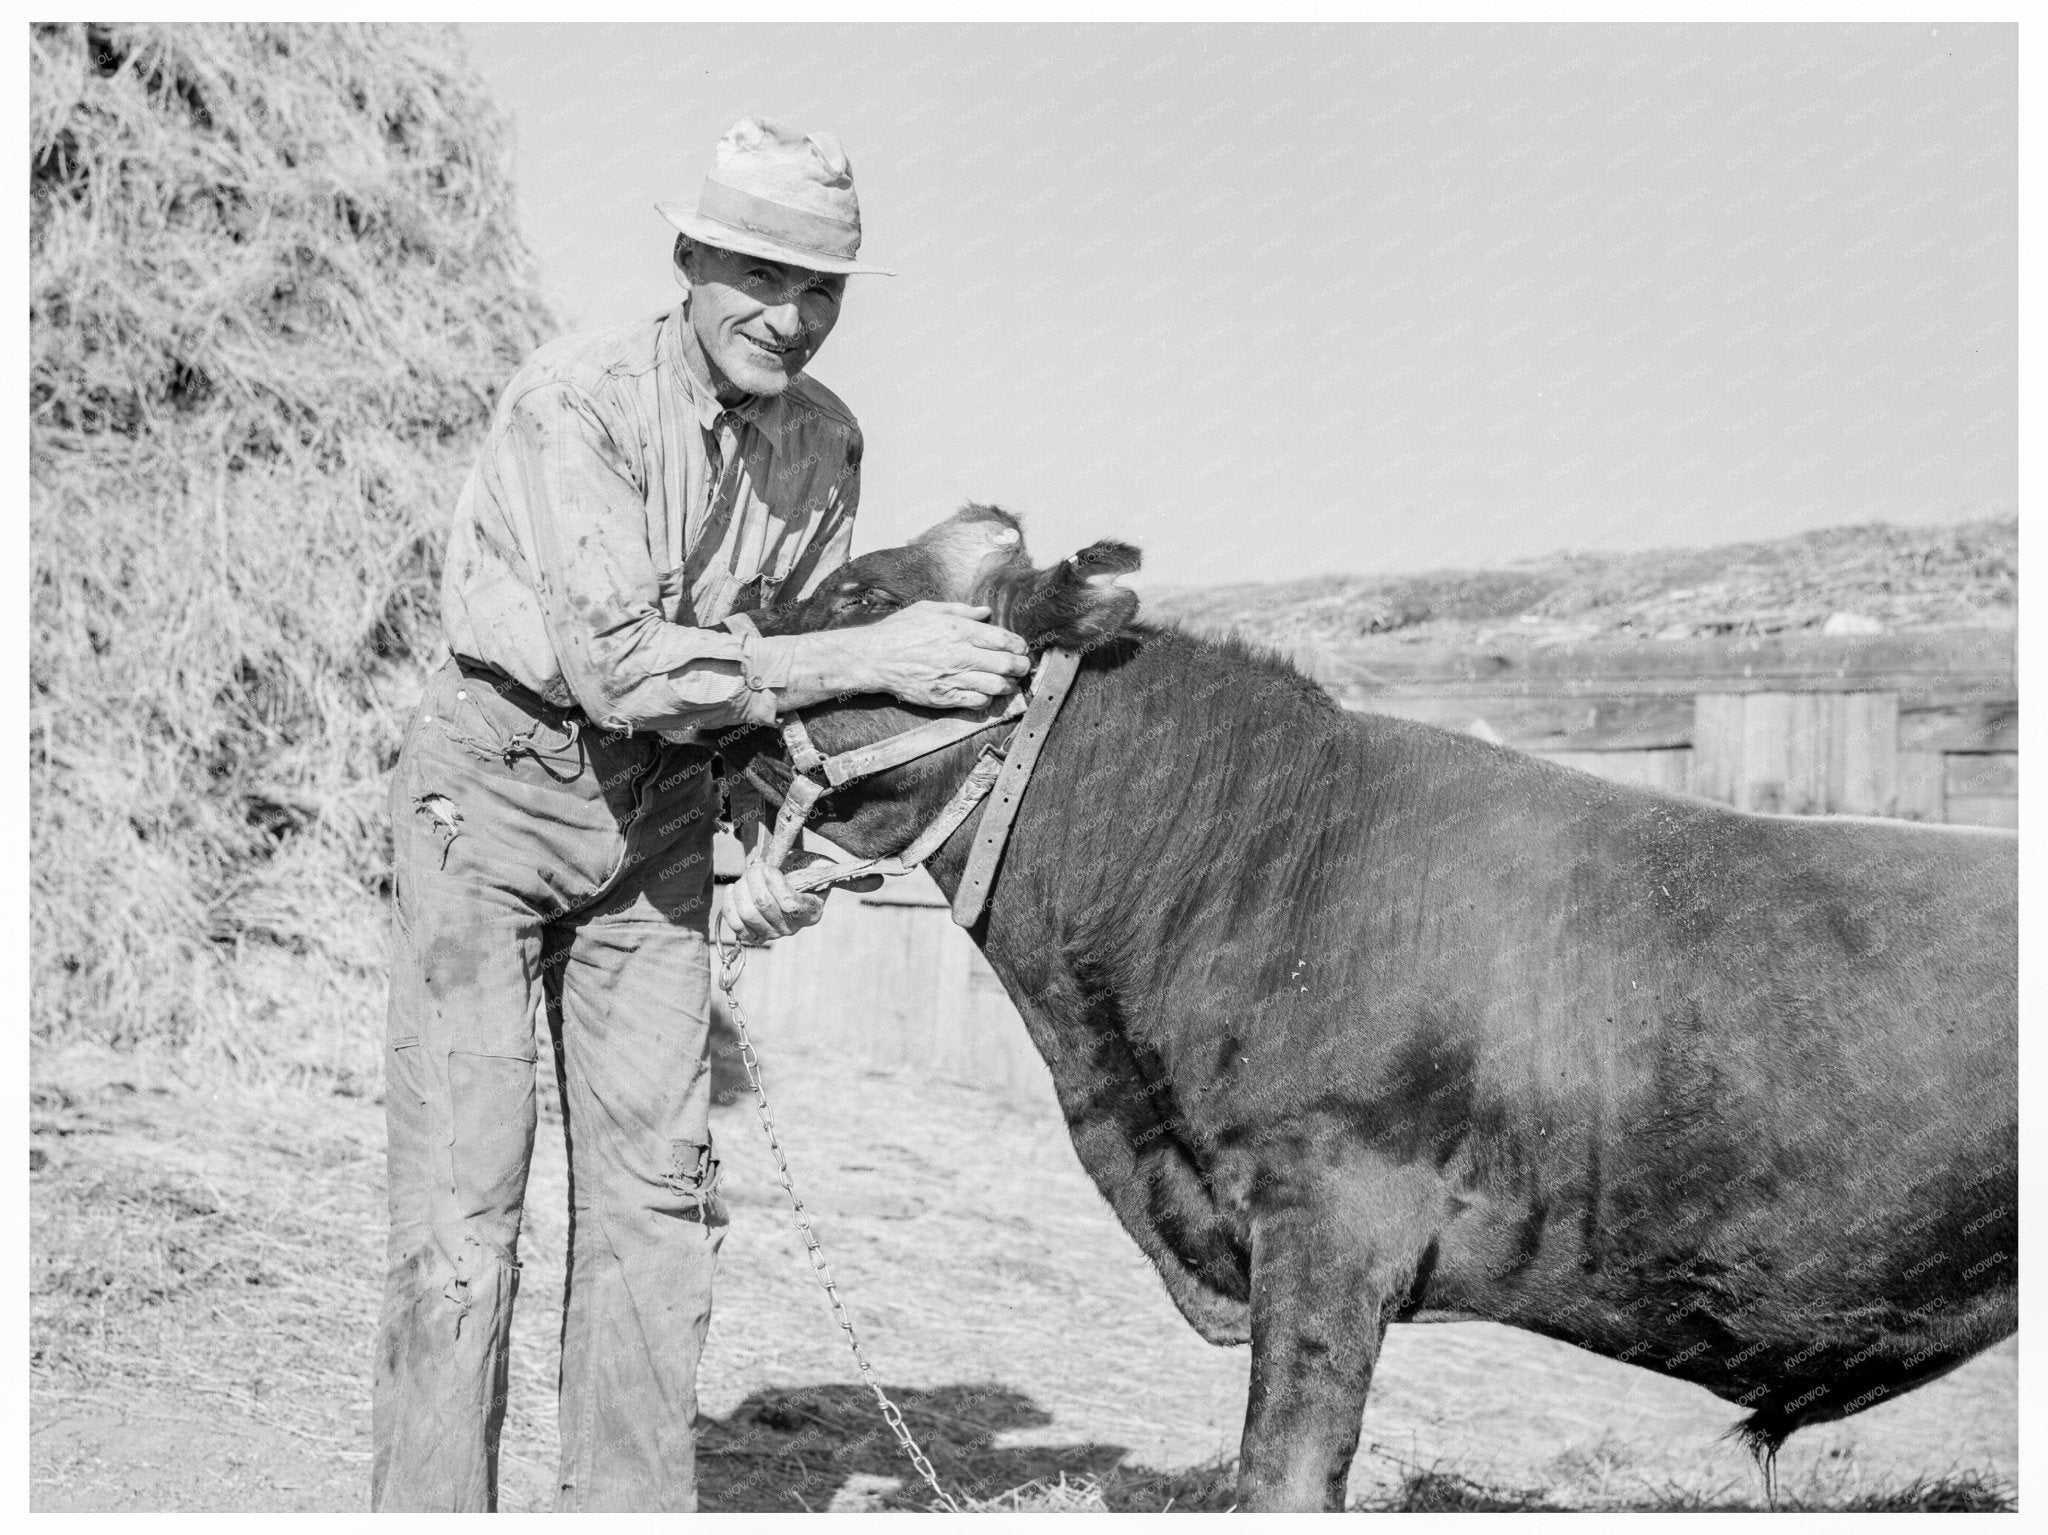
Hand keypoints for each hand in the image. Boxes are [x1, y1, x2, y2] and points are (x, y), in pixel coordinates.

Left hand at [714, 852, 880, 944]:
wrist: (778, 877)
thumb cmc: (802, 871)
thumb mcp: (825, 869)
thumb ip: (849, 877)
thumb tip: (880, 882)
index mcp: (811, 912)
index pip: (790, 904)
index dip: (775, 883)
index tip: (771, 867)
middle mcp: (792, 929)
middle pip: (762, 906)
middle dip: (754, 880)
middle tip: (757, 866)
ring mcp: (770, 934)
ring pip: (746, 913)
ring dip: (742, 888)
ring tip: (747, 877)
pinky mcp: (749, 935)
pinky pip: (733, 923)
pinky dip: (730, 902)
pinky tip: (737, 889)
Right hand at [844, 602, 1030, 709]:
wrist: (874, 658)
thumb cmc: (900, 630)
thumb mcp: (929, 609)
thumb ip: (961, 610)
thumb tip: (985, 612)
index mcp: (959, 630)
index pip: (1003, 640)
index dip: (1018, 645)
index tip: (1021, 648)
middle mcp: (960, 655)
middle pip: (1006, 665)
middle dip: (1021, 666)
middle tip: (1022, 666)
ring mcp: (953, 678)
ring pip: (997, 686)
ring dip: (1008, 685)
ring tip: (1008, 682)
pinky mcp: (944, 697)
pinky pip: (978, 702)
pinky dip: (988, 698)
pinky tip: (985, 692)